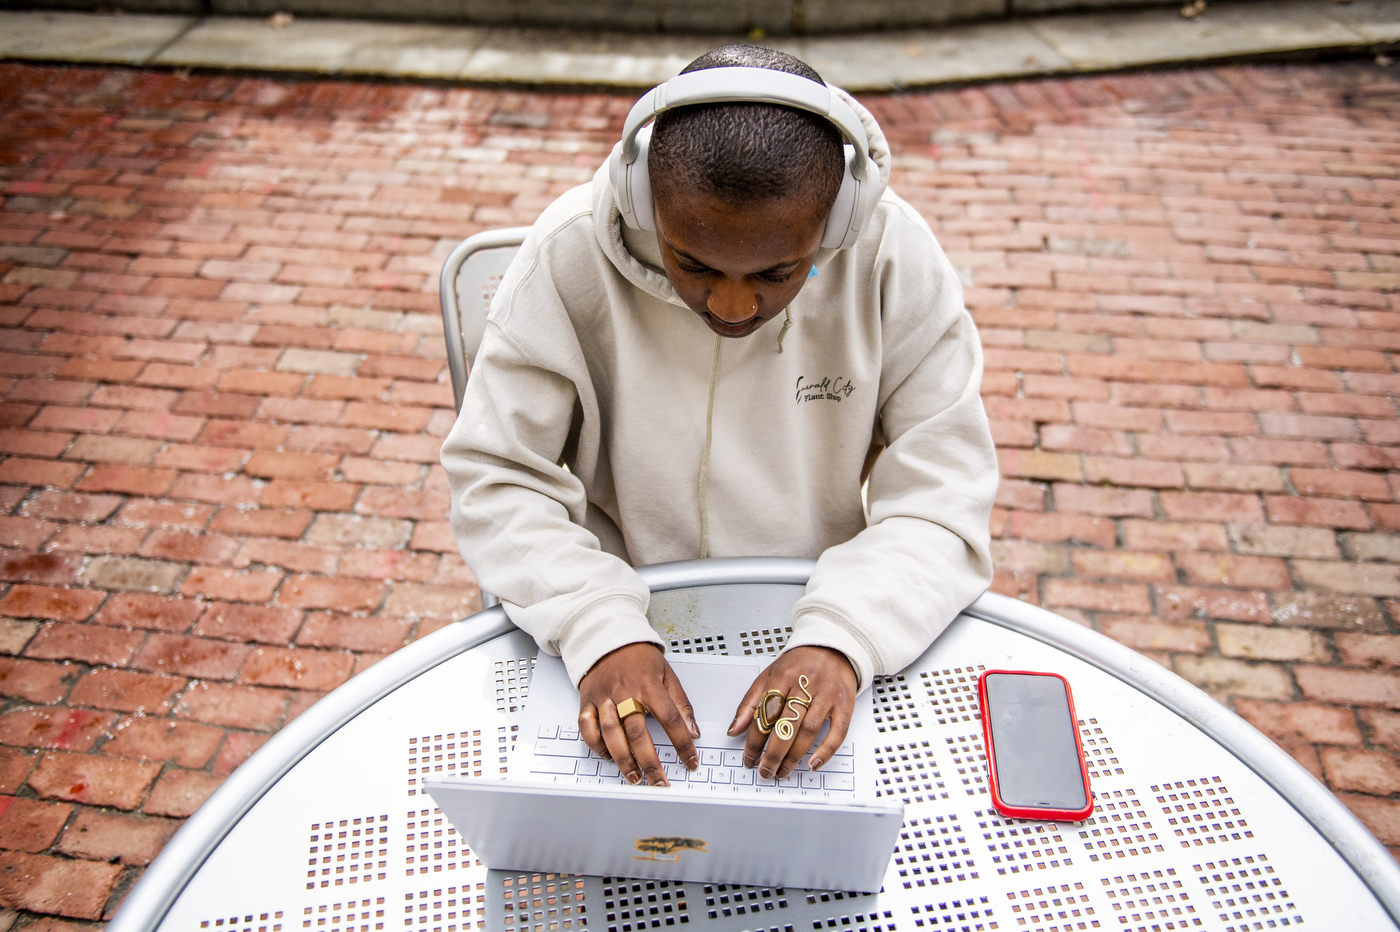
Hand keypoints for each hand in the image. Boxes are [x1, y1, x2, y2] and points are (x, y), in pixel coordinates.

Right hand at [578, 643, 699, 786]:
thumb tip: (694, 730)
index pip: (670, 719)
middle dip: (651, 762)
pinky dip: (596, 744)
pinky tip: (608, 756)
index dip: (682, 744)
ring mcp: (604, 698)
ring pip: (612, 734)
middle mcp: (626, 693)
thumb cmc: (638, 657)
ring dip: (623, 760)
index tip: (690, 761)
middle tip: (659, 782)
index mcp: (649, 685)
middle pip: (639, 733)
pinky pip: (587, 727)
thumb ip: (681, 703)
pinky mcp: (587, 701)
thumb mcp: (667, 673)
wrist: (607, 638)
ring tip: (635, 777)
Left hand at [729, 646, 857, 779]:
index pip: (765, 714)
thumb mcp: (768, 676)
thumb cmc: (798, 665)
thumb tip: (734, 730)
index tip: (749, 759)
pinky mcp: (845, 704)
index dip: (755, 741)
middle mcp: (806, 685)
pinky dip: (826, 750)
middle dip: (774, 754)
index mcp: (783, 677)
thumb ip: (750, 703)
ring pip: (809, 731)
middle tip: (765, 771)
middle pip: (787, 725)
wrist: (832, 647)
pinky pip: (838, 731)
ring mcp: (827, 695)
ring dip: (794, 756)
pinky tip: (813, 763)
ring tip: (783, 771)